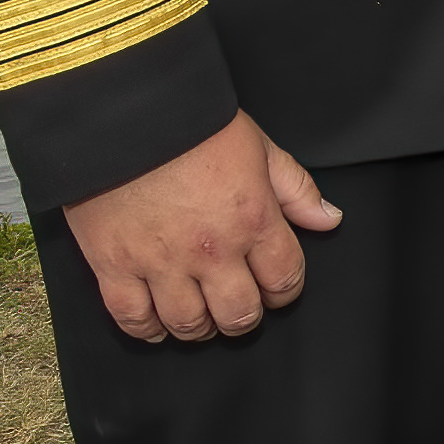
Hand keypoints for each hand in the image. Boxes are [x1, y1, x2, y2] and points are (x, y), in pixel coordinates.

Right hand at [62, 111, 339, 342]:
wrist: (125, 113)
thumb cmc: (194, 125)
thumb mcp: (261, 147)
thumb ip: (297, 189)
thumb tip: (329, 219)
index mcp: (252, 220)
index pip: (283, 278)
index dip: (286, 291)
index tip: (279, 289)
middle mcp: (211, 251)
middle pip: (238, 313)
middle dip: (245, 318)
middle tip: (240, 309)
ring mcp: (160, 262)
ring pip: (187, 324)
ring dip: (200, 329)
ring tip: (202, 318)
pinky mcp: (114, 266)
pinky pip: (131, 318)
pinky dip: (145, 330)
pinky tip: (155, 324)